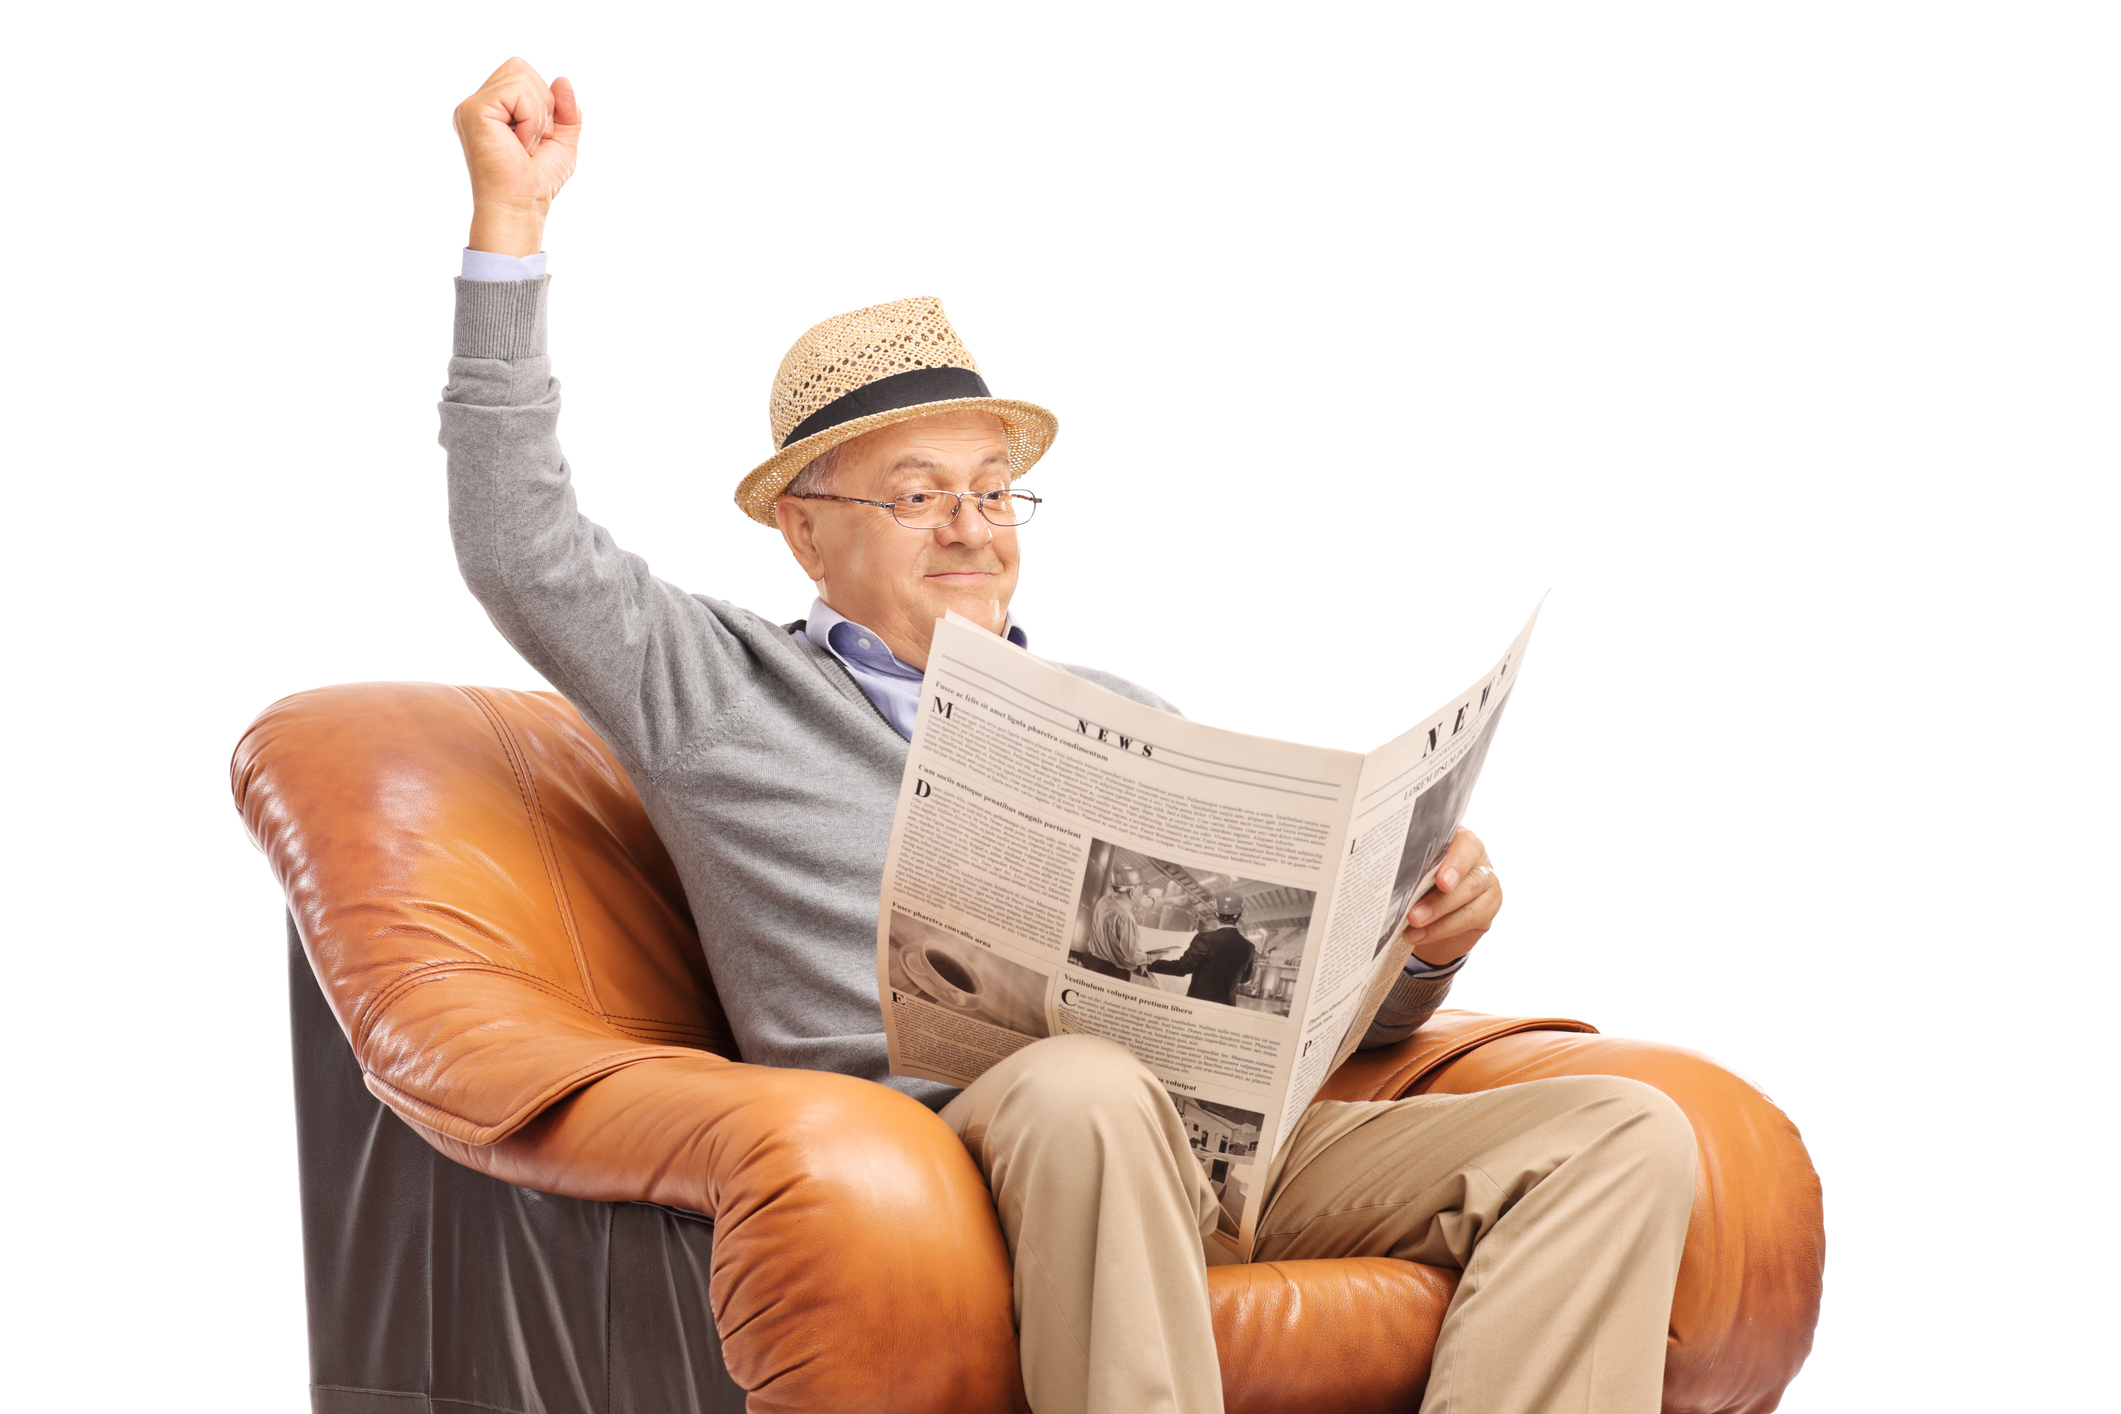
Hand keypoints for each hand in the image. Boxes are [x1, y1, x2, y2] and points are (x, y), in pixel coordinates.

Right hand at [453, 58, 580, 256]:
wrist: (521, 206)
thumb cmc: (536, 180)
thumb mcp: (563, 141)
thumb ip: (567, 109)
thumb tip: (562, 79)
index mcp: (493, 108)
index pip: (522, 73)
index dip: (543, 100)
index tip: (539, 137)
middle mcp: (478, 104)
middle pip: (519, 67)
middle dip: (542, 103)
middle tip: (533, 140)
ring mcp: (471, 106)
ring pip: (520, 76)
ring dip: (538, 115)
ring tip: (525, 144)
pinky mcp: (473, 111)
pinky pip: (516, 91)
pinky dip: (531, 120)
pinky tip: (520, 144)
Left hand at [1402, 827, 1502, 967]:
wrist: (1433, 907)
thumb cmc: (1421, 876)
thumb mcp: (1417, 867)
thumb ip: (1414, 868)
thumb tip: (1391, 881)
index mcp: (1460, 839)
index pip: (1466, 845)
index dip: (1455, 864)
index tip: (1441, 882)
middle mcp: (1478, 859)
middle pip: (1468, 880)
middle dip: (1439, 901)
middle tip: (1413, 915)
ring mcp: (1487, 883)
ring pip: (1469, 903)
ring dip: (1438, 919)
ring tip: (1413, 928)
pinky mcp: (1488, 907)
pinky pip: (1470, 920)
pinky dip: (1442, 930)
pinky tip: (1421, 936)